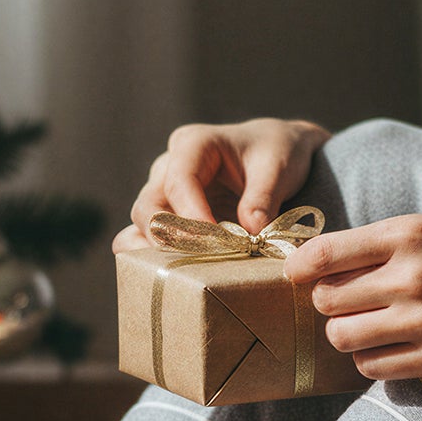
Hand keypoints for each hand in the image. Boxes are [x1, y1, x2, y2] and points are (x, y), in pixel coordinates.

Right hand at [112, 117, 331, 252]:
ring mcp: (164, 193)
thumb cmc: (275, 152)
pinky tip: (177, 276)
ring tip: (188, 273)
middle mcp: (169, 167)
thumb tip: (251, 231)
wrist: (276, 154)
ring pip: (144, 225)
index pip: (179, 181)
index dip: (191, 215)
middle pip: (149, 206)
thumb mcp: (277, 166)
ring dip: (161, 251)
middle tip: (200, 262)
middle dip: (170, 237)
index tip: (215, 241)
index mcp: (193, 144)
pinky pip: (149, 238)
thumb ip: (263, 196)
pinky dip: (157, 257)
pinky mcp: (170, 216)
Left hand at [282, 213, 421, 379]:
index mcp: (410, 233)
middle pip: (326, 299)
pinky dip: (371, 360)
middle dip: (327, 302)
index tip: (294, 273)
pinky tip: (388, 349)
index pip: (324, 252)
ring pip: (343, 337)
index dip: (299, 266)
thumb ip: (396, 239)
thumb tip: (342, 254)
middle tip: (344, 303)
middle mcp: (409, 276)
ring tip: (365, 328)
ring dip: (346, 334)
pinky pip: (374, 367)